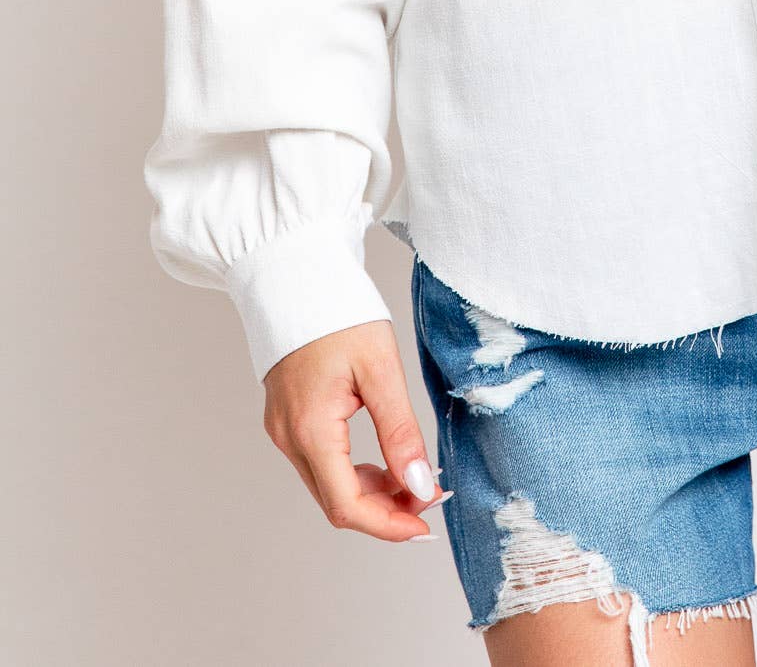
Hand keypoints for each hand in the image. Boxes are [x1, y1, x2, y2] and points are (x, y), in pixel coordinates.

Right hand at [262, 319, 446, 541]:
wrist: (297, 274)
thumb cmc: (340, 311)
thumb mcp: (381, 369)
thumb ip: (400, 431)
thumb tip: (421, 485)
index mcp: (310, 429)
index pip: (347, 506)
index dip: (388, 525)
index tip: (426, 525)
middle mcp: (289, 437)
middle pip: (336, 502)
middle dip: (386, 511)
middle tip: (431, 498)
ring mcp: (283, 429)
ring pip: (328, 485)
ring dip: (372, 493)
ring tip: (415, 478)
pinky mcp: (287, 418)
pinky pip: (320, 463)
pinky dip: (354, 471)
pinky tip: (384, 461)